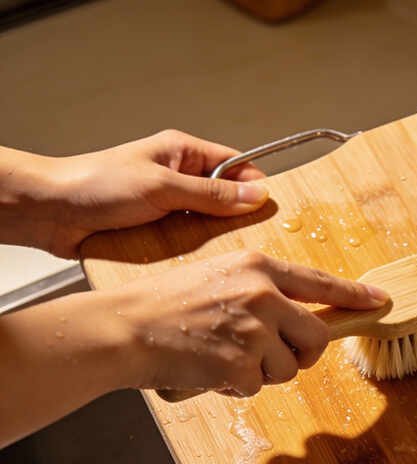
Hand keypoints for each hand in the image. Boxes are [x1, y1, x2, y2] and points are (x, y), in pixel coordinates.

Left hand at [0, 131, 269, 257]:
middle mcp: (178, 177)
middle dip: (237, 216)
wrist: (51, 212)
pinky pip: (187, 241)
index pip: (233, 165)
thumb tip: (256, 196)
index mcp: (181, 153)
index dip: (254, 185)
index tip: (270, 209)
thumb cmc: (97, 186)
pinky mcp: (157, 231)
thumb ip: (210, 195)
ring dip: (215, 238)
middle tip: (254, 239)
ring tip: (229, 254)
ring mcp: (168, 206)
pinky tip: (203, 264)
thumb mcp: (162, 187)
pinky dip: (195, 251)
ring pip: (208, 222)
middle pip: (224, 197)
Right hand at [112, 251, 388, 395]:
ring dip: (262, 372)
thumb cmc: (167, 303)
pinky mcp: (242, 363)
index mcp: (259, 268)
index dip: (354, 297)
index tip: (380, 302)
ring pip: (288, 369)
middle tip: (276, 356)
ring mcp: (254, 330)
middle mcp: (263, 295)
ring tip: (226, 355)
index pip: (321, 284)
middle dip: (302, 355)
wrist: (126, 327)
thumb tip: (302, 319)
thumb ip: (263, 293)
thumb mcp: (221, 279)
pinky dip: (236, 385)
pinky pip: (257, 386)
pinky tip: (211, 368)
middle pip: (316, 339)